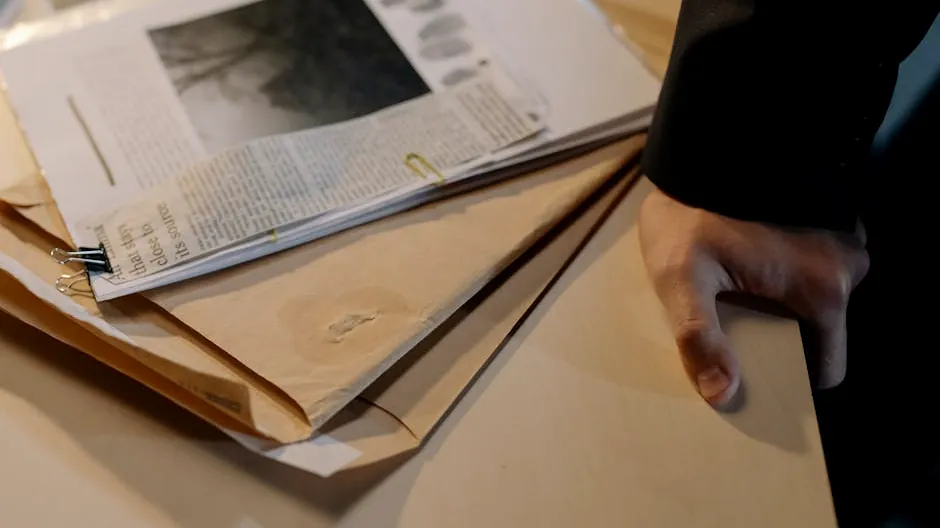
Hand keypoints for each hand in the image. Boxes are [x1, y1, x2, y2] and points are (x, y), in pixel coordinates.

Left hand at [638, 187, 869, 406]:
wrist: (703, 147)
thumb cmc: (692, 212)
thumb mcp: (681, 278)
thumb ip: (700, 337)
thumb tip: (722, 394)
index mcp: (825, 290)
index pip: (827, 368)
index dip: (791, 378)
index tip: (755, 371)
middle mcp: (848, 265)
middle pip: (820, 333)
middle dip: (781, 337)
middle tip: (736, 323)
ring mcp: (843, 238)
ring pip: (817, 299)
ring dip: (781, 303)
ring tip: (736, 290)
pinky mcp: (830, 218)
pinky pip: (815, 266)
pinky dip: (787, 273)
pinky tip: (750, 263)